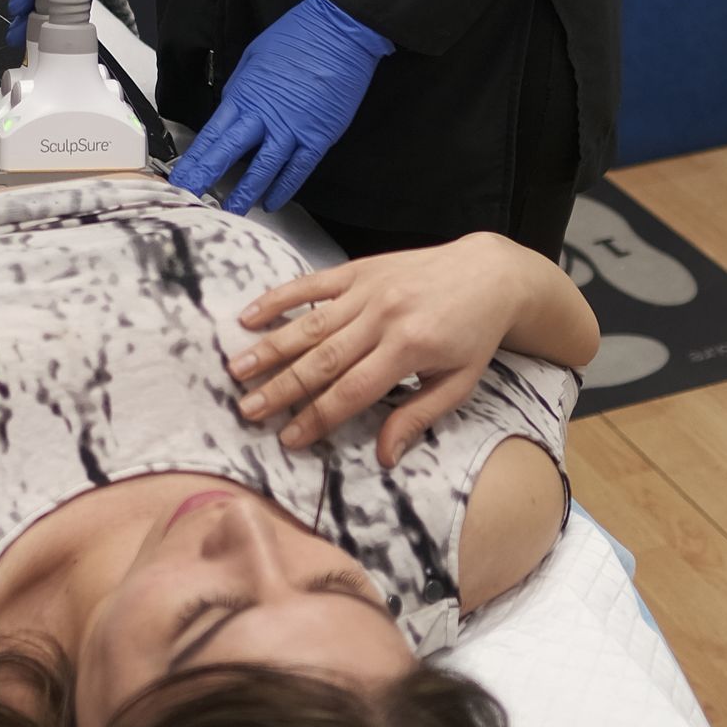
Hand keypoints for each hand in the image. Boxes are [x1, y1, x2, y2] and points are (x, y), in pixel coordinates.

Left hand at [169, 0, 390, 214]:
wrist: (338, 31)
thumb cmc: (297, 37)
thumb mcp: (254, 58)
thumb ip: (241, 90)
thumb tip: (232, 110)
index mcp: (244, 96)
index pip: (212, 135)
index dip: (194, 160)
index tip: (180, 177)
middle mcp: (264, 117)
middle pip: (228, 155)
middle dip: (205, 179)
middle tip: (189, 198)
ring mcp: (292, 130)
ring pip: (262, 170)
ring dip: (244, 193)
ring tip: (230, 211)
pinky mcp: (318, 137)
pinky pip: (297, 169)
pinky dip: (284, 188)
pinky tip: (272, 202)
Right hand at [227, 234, 525, 463]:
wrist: (489, 273)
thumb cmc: (474, 336)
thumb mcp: (459, 384)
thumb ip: (418, 417)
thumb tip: (384, 457)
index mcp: (410, 349)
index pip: (352, 391)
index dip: (317, 418)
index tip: (287, 440)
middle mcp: (383, 317)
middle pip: (322, 360)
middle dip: (282, 388)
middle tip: (248, 411)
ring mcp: (368, 290)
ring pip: (310, 324)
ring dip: (271, 347)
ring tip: (237, 370)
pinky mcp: (359, 269)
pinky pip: (312, 285)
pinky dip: (279, 299)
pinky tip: (249, 316)